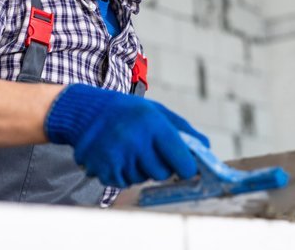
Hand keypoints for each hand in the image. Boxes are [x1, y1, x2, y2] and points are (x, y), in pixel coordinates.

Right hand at [44, 83, 209, 187]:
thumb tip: (206, 150)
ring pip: (143, 178)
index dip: (187, 168)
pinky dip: (124, 173)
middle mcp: (135, 141)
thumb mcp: (157, 112)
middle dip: (161, 166)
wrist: (87, 112)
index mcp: (153, 124)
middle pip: (163, 174)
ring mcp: (118, 157)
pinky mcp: (103, 170)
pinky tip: (118, 155)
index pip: (182, 161)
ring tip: (129, 148)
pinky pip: (125, 182)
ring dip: (140, 169)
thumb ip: (183, 131)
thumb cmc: (128, 111)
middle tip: (149, 150)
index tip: (186, 168)